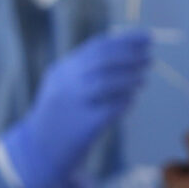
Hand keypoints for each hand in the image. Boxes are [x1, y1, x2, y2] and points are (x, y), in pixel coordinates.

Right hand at [0, 28, 153, 187]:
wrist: (38, 150)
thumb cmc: (59, 117)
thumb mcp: (65, 88)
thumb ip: (88, 72)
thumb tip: (128, 54)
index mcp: (63, 71)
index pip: (97, 47)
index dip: (125, 40)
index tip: (147, 37)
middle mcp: (66, 83)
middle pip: (103, 60)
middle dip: (131, 56)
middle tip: (150, 56)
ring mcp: (73, 103)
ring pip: (106, 83)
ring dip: (130, 77)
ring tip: (145, 77)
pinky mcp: (83, 126)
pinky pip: (110, 109)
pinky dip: (124, 102)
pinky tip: (132, 100)